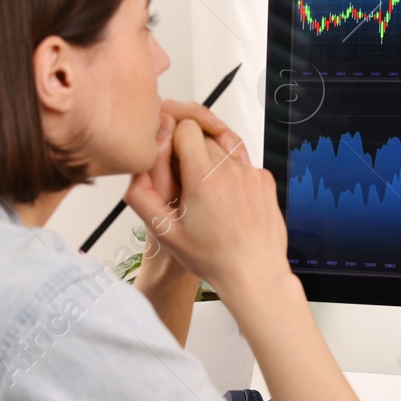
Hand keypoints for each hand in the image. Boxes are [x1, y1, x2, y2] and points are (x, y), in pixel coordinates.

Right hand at [124, 117, 291, 312]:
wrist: (254, 273)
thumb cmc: (214, 257)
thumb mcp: (165, 232)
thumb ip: (141, 196)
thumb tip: (135, 168)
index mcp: (203, 177)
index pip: (185, 126)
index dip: (174, 139)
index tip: (172, 158)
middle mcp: (230, 170)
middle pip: (205, 135)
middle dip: (192, 150)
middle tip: (187, 181)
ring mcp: (251, 173)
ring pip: (225, 147)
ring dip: (213, 161)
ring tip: (209, 193)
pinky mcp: (265, 180)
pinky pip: (244, 163)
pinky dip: (233, 173)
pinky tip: (228, 199)